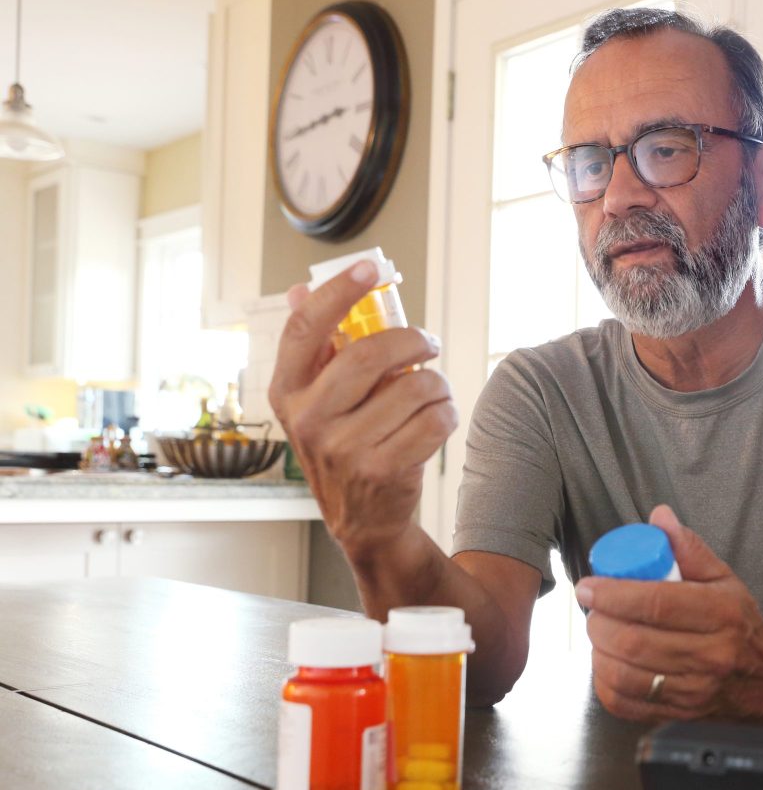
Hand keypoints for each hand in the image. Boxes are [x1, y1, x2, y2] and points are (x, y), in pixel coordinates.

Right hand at [268, 260, 456, 557]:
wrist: (362, 520)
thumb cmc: (345, 445)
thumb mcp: (318, 401)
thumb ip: (317, 349)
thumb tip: (302, 289)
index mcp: (288, 392)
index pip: (305, 328)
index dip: (338, 292)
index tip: (370, 269)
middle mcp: (308, 420)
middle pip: (370, 353)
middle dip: (413, 339)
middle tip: (428, 342)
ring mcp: (343, 448)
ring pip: (413, 386)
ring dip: (436, 383)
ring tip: (432, 391)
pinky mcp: (382, 470)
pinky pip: (434, 419)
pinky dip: (446, 412)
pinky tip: (437, 417)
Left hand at [577, 505, 762, 722]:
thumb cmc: (739, 622)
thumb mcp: (723, 579)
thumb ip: (689, 548)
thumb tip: (659, 517)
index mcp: (721, 614)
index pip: (657, 604)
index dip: (614, 595)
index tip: (589, 587)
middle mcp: (710, 655)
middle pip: (634, 642)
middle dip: (600, 623)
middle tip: (593, 609)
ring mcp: (694, 691)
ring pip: (625, 675)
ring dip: (599, 651)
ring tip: (601, 633)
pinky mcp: (679, 715)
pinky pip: (625, 703)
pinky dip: (604, 681)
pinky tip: (608, 662)